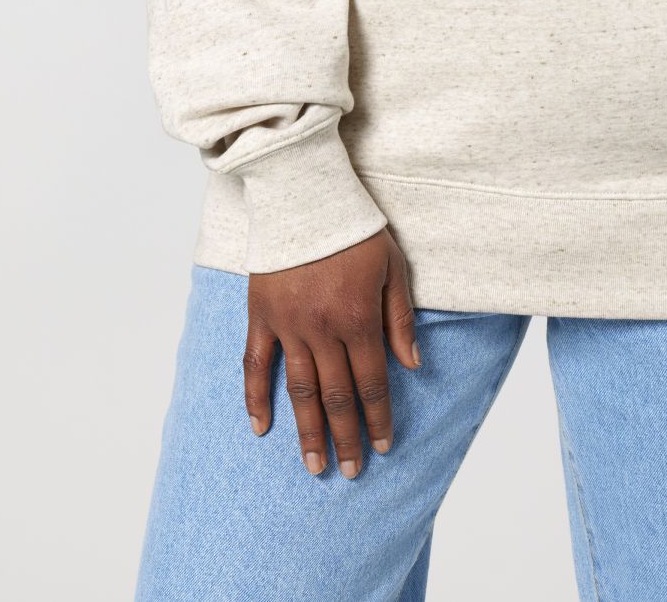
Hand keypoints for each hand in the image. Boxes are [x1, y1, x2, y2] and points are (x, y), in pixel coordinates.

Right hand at [244, 227, 418, 477]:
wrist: (303, 194)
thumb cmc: (354, 227)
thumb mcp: (392, 265)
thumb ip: (399, 317)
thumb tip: (412, 365)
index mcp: (357, 317)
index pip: (371, 382)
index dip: (378, 418)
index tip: (382, 446)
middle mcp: (321, 328)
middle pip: (335, 395)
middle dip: (346, 437)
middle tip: (349, 471)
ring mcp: (287, 325)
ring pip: (297, 390)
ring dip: (307, 431)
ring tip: (314, 465)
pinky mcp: (260, 315)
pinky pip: (254, 364)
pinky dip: (255, 398)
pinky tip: (261, 428)